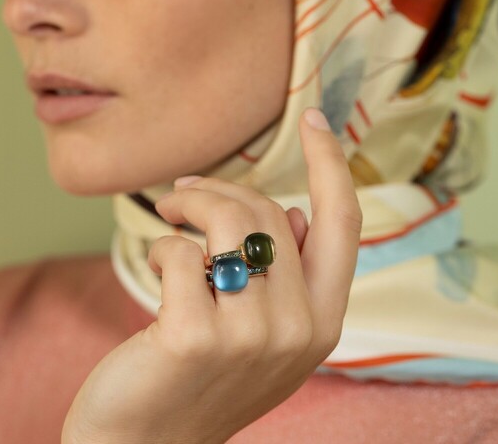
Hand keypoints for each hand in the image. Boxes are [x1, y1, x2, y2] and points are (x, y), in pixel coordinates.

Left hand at [62, 108, 360, 443]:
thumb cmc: (201, 377)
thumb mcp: (263, 333)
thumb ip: (288, 278)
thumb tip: (293, 214)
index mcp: (324, 323)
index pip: (343, 224)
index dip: (332, 165)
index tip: (317, 120)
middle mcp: (299, 329)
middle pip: (269, 212)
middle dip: (219, 191)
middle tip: (183, 194)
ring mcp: (250, 336)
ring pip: (227, 222)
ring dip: (189, 205)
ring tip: (169, 216)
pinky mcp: (195, 337)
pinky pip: (180, 251)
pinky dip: (162, 248)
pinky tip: (155, 271)